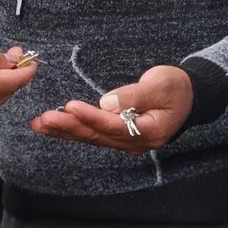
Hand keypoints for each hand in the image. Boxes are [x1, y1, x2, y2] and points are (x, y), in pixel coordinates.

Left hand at [30, 63, 192, 151]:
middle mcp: (134, 142)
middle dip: (69, 126)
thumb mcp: (162, 85)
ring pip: (91, 138)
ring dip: (64, 131)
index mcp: (149, 131)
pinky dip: (71, 130)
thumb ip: (136, 94)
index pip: (115, 125)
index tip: (70, 106)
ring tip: (40, 124)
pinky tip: (52, 127)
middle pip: (97, 135)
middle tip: (45, 119)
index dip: (91, 116)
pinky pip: (92, 135)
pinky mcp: (117, 135)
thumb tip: (108, 102)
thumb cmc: (177, 88)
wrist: (188, 96)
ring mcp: (125, 141)